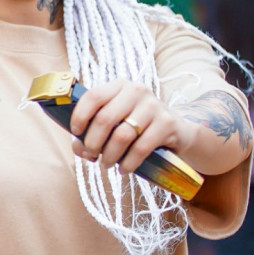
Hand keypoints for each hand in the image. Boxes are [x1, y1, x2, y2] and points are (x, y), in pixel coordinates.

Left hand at [69, 79, 195, 175]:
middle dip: (93, 142)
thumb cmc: (137, 126)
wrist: (177, 131)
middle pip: (105, 119)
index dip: (80, 116)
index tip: (76, 133)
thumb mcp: (116, 122)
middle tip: (91, 156)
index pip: (93, 96)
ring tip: (106, 164)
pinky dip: (128, 163)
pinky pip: (141, 148)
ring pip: (122, 135)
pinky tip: (123, 169)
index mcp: (119, 85)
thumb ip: (92, 132)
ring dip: (109, 155)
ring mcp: (154, 105)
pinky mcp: (167, 123)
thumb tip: (79, 148)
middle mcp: (137, 91)